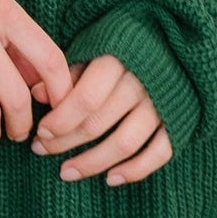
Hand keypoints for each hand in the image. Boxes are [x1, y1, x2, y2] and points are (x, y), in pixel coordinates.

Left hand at [28, 53, 173, 185]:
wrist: (174, 38)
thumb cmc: (123, 43)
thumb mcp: (94, 46)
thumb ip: (69, 70)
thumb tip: (38, 94)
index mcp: (117, 59)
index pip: (85, 99)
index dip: (60, 120)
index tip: (40, 131)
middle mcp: (141, 83)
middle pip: (99, 123)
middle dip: (65, 141)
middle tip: (41, 150)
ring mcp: (161, 104)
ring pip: (125, 143)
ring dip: (93, 163)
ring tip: (67, 171)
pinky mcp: (179, 120)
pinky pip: (159, 153)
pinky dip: (136, 170)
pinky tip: (111, 178)